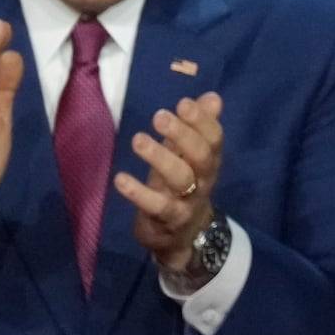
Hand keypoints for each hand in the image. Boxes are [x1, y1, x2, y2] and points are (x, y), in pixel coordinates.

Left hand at [113, 93, 223, 275]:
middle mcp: (202, 180)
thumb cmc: (182, 185)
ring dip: (159, 158)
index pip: (213, 139)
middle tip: (159, 115)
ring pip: (180, 179)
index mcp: (208, 161)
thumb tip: (213, 97)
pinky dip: (138, 192)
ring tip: (138, 140)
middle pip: (201, 156)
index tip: (183, 103)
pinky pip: (156, 206)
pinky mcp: (167, 221)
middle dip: (182, 135)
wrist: (184, 237)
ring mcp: (186, 202)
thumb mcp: (187, 155)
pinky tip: (120, 179)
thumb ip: (197, 126)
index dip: (202, 121)